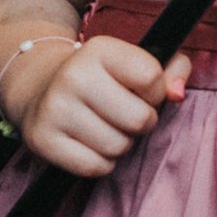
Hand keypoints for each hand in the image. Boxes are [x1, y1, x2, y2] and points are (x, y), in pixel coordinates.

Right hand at [8, 36, 190, 178]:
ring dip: (120, 143)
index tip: (141, 91)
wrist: (39, 86)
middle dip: (142, 122)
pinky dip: (100, 162)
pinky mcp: (42, 140)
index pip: (152, 78)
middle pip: (140, 119)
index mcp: (100, 49)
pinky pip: (94, 167)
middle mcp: (74, 76)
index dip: (156, 92)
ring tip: (106, 126)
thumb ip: (171, 69)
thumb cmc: (101, 77)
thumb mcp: (133, 60)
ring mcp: (55, 109)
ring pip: (118, 147)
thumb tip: (177, 94)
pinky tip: (90, 142)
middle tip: (126, 114)